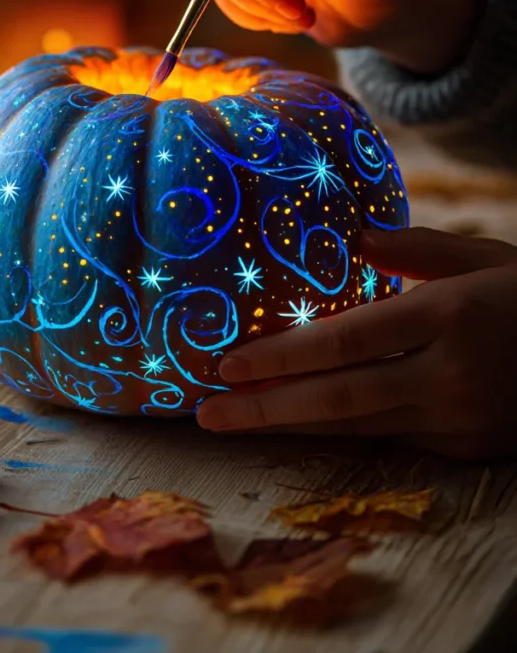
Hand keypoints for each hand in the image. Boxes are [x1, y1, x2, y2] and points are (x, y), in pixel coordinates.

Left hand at [197, 228, 516, 458]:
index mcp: (449, 315)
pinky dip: (336, 434)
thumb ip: (416, 249)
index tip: (226, 364)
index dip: (280, 357)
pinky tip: (296, 427)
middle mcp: (449, 374)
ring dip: (290, 427)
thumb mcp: (483, 255)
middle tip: (205, 413)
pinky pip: (388, 440)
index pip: (344, 343)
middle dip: (265, 409)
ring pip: (356, 428)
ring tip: (234, 426)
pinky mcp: (468, 448)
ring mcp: (460, 418)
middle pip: (339, 399)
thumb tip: (356, 239)